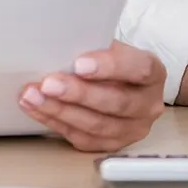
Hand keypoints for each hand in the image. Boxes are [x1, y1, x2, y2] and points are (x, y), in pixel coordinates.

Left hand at [18, 40, 165, 151]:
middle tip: (49, 84)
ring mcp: (132, 129)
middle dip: (79, 93)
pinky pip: (83, 139)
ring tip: (34, 96)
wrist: (120, 80)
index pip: (139, 69)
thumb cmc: (111, 57)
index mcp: (153, 73)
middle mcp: (148, 105)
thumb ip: (94, 45)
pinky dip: (56, 122)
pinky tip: (38, 109)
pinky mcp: (112, 145)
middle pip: (116, 102)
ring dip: (61, 111)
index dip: (110, 66)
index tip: (79, 63)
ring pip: (97, 125)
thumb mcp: (109, 43)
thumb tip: (60, 43)